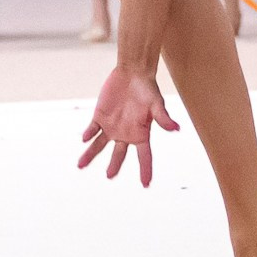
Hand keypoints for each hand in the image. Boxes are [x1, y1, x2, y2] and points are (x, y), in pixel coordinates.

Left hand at [77, 65, 179, 186]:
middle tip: (109, 176)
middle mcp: (125, 134)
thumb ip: (163, 118)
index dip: (146, 170)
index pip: (144, 156)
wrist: (133, 72)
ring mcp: (111, 126)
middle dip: (113, 166)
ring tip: (80, 165)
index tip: (146, 184)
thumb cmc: (148, 88)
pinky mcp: (99, 116)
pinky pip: (92, 129)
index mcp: (141, 134)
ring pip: (99, 145)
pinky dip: (88, 134)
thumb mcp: (157, 103)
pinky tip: (84, 138)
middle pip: (118, 154)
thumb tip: (176, 128)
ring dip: (90, 155)